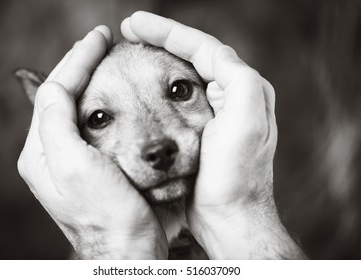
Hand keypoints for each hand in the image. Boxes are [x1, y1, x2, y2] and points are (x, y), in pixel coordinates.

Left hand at [17, 26, 167, 258]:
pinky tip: (117, 94)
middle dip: (81, 66)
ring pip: (80, 108)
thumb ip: (56, 123)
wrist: (129, 250)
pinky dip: (106, 102)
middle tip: (102, 43)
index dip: (77, 60)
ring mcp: (74, 159)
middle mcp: (53, 153)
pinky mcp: (96, 166)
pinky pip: (96, 124)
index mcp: (41, 151)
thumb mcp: (73, 166)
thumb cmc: (106, 214)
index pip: (55, 90)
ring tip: (107, 60)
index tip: (100, 37)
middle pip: (63, 96)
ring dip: (92, 81)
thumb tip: (53, 84)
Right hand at [121, 11, 304, 258]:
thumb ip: (235, 77)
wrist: (228, 215)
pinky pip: (173, 100)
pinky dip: (155, 87)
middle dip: (160, 40)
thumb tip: (211, 52)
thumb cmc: (236, 174)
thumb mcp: (246, 119)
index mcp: (241, 87)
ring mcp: (212, 113)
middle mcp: (229, 96)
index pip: (201, 47)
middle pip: (191, 56)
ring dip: (157, 60)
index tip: (134, 24)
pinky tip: (139, 85)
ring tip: (132, 51)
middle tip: (130, 31)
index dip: (166, 31)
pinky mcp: (197, 131)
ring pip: (180, 76)